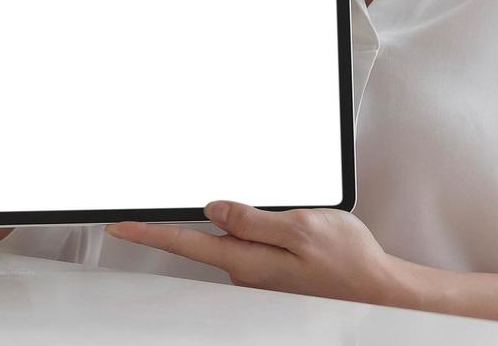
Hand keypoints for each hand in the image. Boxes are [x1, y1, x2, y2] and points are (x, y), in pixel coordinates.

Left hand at [106, 202, 424, 307]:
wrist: (378, 292)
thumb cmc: (348, 264)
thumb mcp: (303, 229)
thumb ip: (254, 219)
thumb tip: (213, 209)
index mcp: (247, 260)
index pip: (185, 242)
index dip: (148, 232)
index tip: (119, 224)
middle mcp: (247, 270)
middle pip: (200, 242)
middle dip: (173, 223)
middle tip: (144, 208)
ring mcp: (260, 272)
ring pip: (227, 240)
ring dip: (216, 222)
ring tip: (209, 205)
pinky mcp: (274, 270)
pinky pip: (248, 243)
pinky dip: (242, 226)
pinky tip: (254, 217)